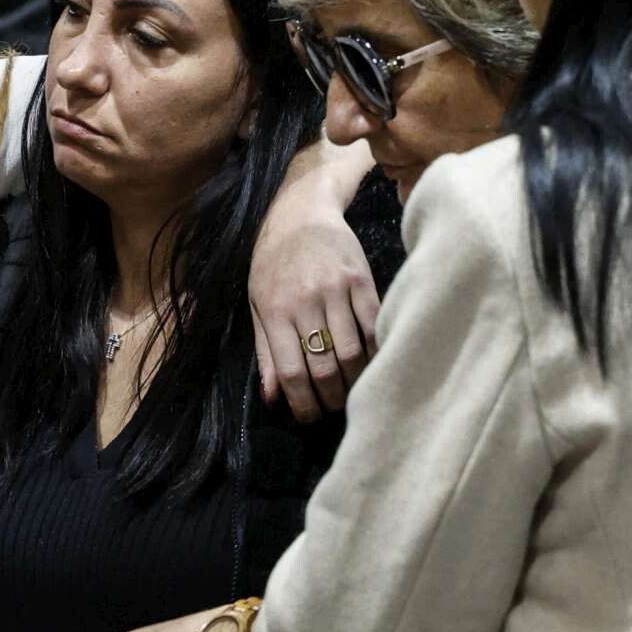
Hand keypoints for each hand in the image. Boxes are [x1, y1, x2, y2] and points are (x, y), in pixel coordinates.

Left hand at [251, 139, 380, 420]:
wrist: (301, 212)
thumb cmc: (273, 262)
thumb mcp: (257, 303)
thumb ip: (265, 351)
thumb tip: (271, 399)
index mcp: (274, 310)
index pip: (291, 372)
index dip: (302, 404)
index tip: (309, 419)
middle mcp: (304, 301)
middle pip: (323, 367)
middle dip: (330, 398)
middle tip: (333, 410)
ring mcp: (335, 290)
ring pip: (351, 352)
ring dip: (355, 381)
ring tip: (353, 392)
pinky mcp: (361, 280)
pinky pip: (373, 325)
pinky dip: (375, 351)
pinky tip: (373, 364)